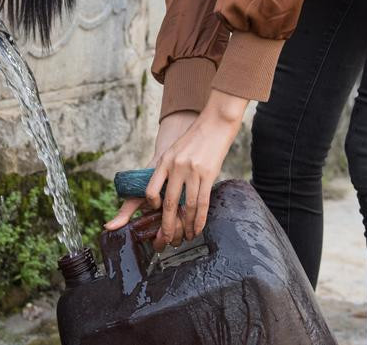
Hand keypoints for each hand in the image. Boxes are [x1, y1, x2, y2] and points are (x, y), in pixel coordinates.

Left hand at [104, 90, 249, 249]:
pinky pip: (202, 203)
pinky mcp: (208, 174)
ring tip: (185, 238)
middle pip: (168, 203)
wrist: (215, 124)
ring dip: (186, 226)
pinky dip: (199, 219)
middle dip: (167, 226)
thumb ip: (169, 170)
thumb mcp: (175, 151)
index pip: (151, 189)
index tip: (155, 214)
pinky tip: (197, 229)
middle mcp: (175, 167)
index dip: (152, 206)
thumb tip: (167, 195)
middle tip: (166, 241)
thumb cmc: (195, 139)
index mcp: (164, 161)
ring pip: (186, 206)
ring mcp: (192, 171)